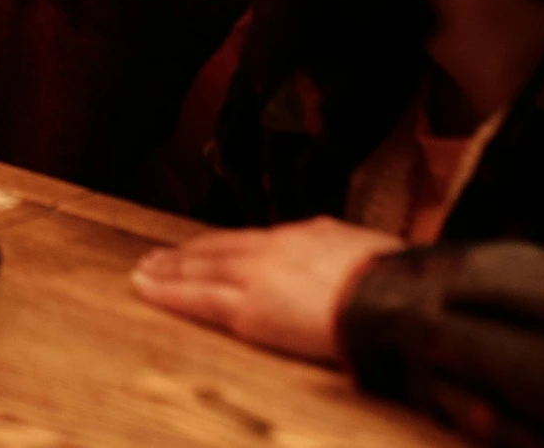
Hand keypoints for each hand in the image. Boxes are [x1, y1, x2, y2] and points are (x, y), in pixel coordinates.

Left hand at [129, 217, 401, 363]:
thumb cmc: (399, 284)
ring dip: (170, 270)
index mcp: (309, 234)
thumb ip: (349, 257)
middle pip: (219, 248)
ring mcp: (257, 275)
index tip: (206, 247)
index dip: (225, 244)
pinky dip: (168, 293)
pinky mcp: (248, 308)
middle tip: (157, 257)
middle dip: (187, 254)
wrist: (393, 299)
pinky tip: (146, 289)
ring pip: (201, 269)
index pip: (255, 240)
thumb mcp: (374, 255)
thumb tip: (355, 260)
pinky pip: (198, 299)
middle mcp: (275, 247)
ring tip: (144, 271)